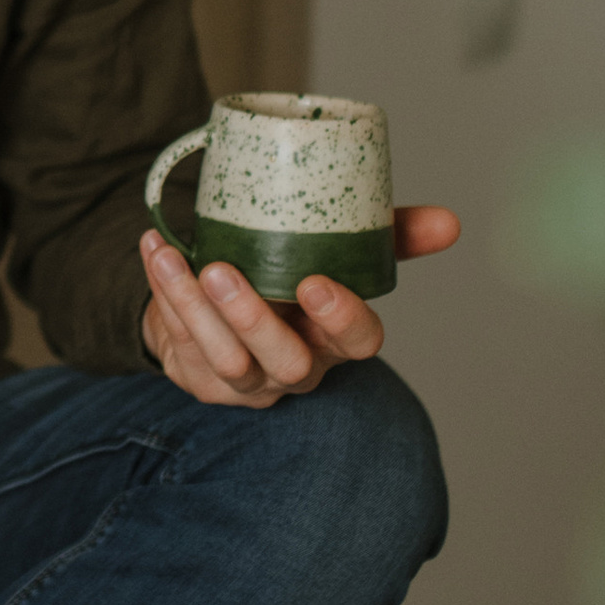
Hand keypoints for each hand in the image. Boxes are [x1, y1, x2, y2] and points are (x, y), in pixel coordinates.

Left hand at [142, 206, 459, 408]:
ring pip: (224, 358)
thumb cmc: (292, 277)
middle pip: (284, 362)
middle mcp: (295, 368)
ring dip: (194, 307)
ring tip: (175, 260)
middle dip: (252, 319)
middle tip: (223, 271)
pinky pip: (179, 340)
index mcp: (336, 339)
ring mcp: (245, 381)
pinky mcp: (199, 377)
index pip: (358, 343)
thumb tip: (449, 223)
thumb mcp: (340, 254)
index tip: (315, 282)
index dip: (340, 318)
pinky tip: (154, 249)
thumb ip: (388, 236)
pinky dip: (162, 292)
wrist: (221, 307)